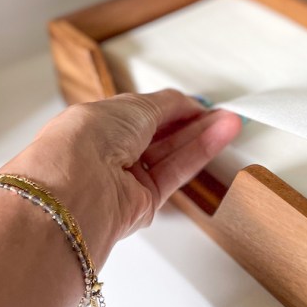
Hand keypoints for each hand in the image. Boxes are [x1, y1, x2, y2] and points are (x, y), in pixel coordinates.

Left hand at [0, 89, 241, 265]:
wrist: (76, 187)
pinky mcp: (142, 204)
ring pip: (171, 155)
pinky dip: (199, 154)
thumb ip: (166, 104)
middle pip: (160, 136)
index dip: (171, 108)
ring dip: (202, 136)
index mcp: (96, 124)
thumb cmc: (86, 141)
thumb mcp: (133, 106)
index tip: (198, 103)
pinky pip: (176, 174)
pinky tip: (219, 136)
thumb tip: (187, 102)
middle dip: (191, 122)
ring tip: (230, 122)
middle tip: (221, 113)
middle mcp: (109, 154)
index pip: (140, 115)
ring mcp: (126, 180)